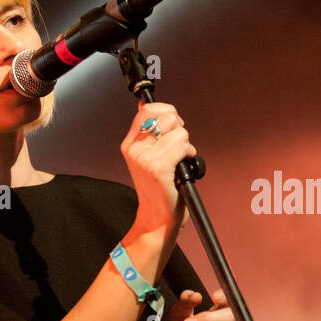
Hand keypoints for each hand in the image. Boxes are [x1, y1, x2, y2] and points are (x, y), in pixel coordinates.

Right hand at [121, 101, 196, 240]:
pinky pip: (184, 147)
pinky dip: (190, 154)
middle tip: (178, 146)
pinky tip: (184, 165)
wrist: (157, 217)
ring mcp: (145, 158)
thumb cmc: (158, 188)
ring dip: (186, 145)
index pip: (147, 109)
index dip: (167, 112)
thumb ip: (149, 133)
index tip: (173, 125)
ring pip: (180, 133)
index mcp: (130, 143)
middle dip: (180, 128)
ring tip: (179, 160)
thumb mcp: (147, 156)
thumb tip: (145, 104)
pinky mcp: (159, 168)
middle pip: (168, 117)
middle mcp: (135, 149)